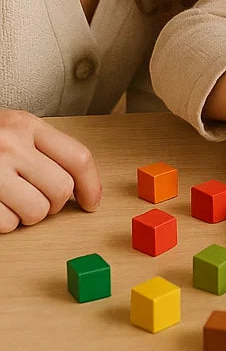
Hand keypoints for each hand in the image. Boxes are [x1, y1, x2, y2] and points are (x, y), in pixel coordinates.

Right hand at [0, 110, 101, 232]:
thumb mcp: (14, 129)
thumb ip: (45, 149)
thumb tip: (80, 185)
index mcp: (26, 126)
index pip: (77, 158)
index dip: (91, 185)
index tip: (92, 202)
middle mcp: (10, 146)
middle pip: (60, 190)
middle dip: (54, 203)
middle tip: (38, 198)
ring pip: (36, 212)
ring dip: (29, 215)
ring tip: (12, 201)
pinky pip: (7, 224)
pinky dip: (4, 222)